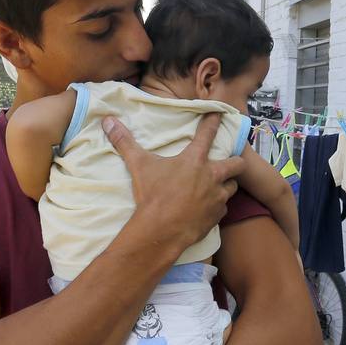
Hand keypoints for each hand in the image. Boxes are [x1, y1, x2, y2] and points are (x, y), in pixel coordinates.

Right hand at [104, 113, 244, 251]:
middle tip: (232, 161)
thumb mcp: (138, 165)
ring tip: (221, 184)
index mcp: (195, 160)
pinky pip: (223, 208)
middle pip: (237, 164)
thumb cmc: (152, 195)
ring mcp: (217, 197)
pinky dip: (218, 206)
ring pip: (233, 187)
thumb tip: (108, 121)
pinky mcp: (216, 216)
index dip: (214, 121)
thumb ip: (125, 142)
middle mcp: (211, 176)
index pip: (208, 133)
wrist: (161, 230)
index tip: (220, 113)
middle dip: (237, 160)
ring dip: (228, 184)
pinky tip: (210, 207)